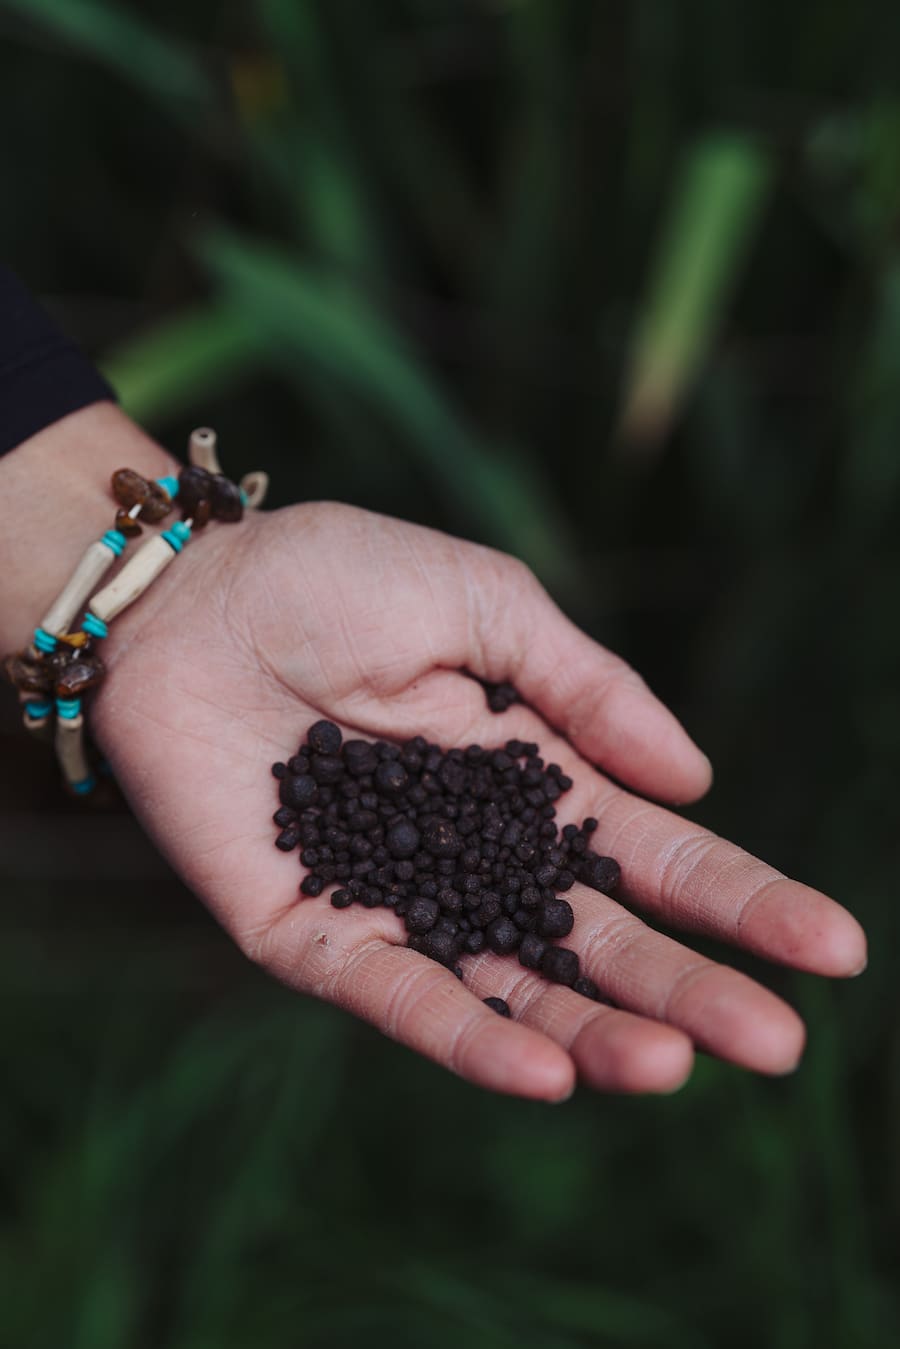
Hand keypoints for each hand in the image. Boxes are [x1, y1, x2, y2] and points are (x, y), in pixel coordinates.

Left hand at [91, 496, 866, 1100]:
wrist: (185, 595)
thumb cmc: (330, 577)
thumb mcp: (483, 601)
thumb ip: (586, 686)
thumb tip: (697, 780)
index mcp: (530, 775)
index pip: (653, 853)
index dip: (741, 898)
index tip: (831, 946)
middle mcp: (476, 852)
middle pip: (599, 938)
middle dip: (688, 990)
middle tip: (776, 1045)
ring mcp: (396, 898)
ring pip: (510, 984)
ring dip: (593, 1033)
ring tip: (674, 1066)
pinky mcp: (310, 930)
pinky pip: (396, 993)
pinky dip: (466, 1033)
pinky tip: (544, 1071)